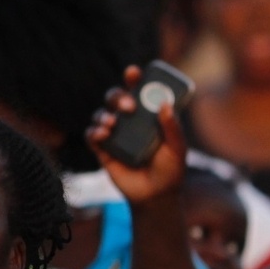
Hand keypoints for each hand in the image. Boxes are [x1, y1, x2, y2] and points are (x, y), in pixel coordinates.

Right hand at [86, 65, 188, 203]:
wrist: (156, 196)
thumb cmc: (170, 169)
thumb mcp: (178, 149)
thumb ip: (173, 128)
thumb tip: (166, 105)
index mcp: (147, 114)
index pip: (139, 90)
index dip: (134, 78)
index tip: (134, 72)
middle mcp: (129, 119)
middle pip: (116, 97)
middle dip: (119, 97)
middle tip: (129, 107)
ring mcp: (114, 133)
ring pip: (101, 113)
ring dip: (104, 114)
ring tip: (113, 124)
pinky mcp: (103, 150)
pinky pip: (92, 135)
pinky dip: (94, 132)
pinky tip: (102, 134)